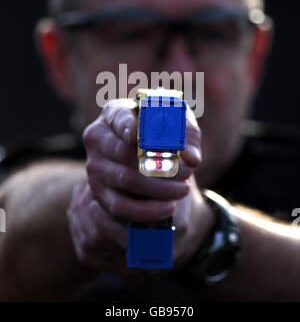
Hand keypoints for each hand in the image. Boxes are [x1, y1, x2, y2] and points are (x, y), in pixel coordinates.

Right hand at [67, 98, 207, 274]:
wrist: (149, 158)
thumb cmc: (164, 133)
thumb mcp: (178, 126)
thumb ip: (188, 136)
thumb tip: (192, 158)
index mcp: (115, 113)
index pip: (119, 117)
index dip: (127, 126)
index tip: (137, 136)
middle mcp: (98, 137)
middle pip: (125, 153)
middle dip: (159, 165)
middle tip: (186, 172)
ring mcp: (95, 166)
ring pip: (125, 181)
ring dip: (158, 189)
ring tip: (182, 190)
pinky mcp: (98, 192)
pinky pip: (120, 207)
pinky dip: (146, 210)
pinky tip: (167, 208)